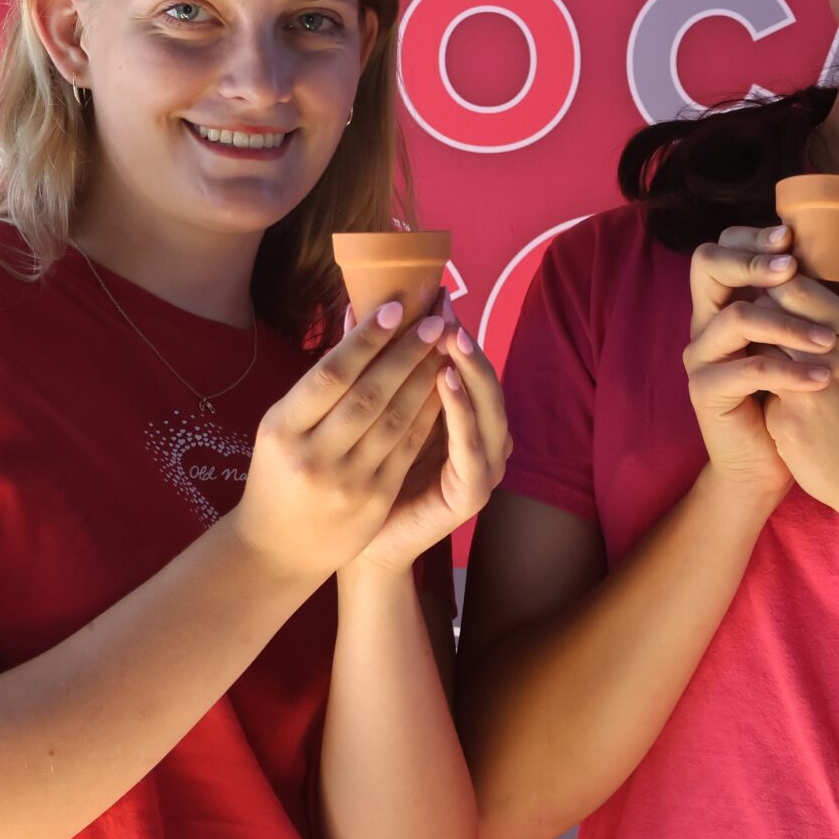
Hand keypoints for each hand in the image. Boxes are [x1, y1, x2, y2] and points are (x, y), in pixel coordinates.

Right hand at [228, 298, 454, 582]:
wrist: (276, 550)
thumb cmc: (279, 474)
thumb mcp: (282, 426)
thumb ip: (319, 381)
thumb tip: (354, 316)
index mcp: (281, 429)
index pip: (330, 374)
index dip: (366, 340)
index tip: (395, 308)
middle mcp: (312, 455)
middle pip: (368, 394)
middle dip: (406, 353)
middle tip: (434, 320)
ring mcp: (346, 481)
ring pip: (395, 420)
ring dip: (425, 378)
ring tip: (445, 346)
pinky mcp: (373, 501)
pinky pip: (408, 449)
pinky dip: (429, 414)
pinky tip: (445, 387)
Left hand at [364, 300, 510, 570]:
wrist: (361, 546)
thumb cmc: (363, 478)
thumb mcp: (369, 414)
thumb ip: (370, 368)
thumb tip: (350, 307)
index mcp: (463, 419)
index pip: (463, 365)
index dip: (449, 329)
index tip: (432, 291)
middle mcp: (483, 439)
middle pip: (483, 382)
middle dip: (463, 343)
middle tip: (446, 308)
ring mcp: (484, 467)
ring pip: (488, 410)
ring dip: (471, 371)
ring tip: (452, 338)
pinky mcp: (473, 494)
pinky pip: (472, 448)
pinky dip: (463, 414)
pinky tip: (447, 383)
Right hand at [683, 224, 838, 496]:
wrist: (769, 464)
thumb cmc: (795, 399)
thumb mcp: (821, 344)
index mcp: (731, 302)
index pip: (725, 248)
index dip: (753, 237)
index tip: (791, 236)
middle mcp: (707, 321)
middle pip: (707, 266)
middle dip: (753, 261)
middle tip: (793, 268)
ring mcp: (702, 355)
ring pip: (735, 317)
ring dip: (786, 322)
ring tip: (829, 341)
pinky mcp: (706, 389)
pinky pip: (745, 369)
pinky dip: (787, 370)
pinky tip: (821, 378)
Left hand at [756, 253, 838, 518]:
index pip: (797, 287)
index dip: (777, 281)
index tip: (775, 283)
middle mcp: (828, 355)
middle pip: (771, 314)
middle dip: (762, 314)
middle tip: (760, 316)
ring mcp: (802, 390)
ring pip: (760, 352)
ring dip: (758, 350)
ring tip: (764, 355)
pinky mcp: (784, 421)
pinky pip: (762, 391)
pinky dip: (763, 389)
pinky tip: (767, 396)